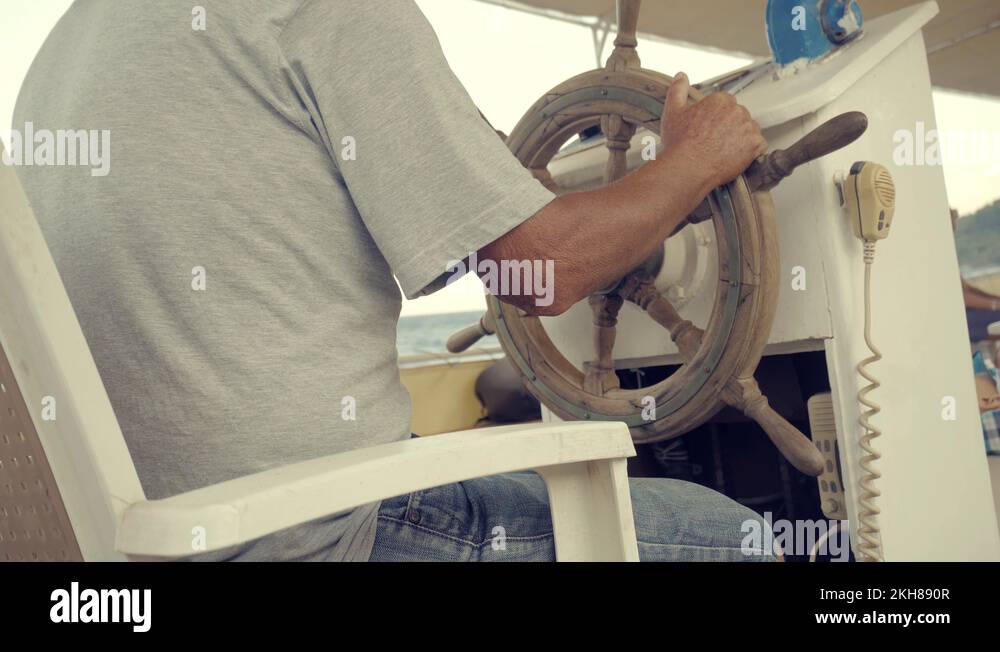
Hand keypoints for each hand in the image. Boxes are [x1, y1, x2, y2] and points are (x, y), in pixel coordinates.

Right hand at [660, 72, 767, 190]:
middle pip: (739, 118)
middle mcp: (737, 110)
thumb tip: (681, 76)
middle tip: (714, 143)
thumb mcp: (672, 112)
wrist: (688, 168)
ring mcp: (748, 127)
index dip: (716, 120)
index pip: (726, 106)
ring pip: (749, 131)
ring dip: (741, 139)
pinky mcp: (755, 145)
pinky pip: (759, 146)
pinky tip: (736, 158)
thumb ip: (678, 90)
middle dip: (730, 128)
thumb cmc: (679, 143)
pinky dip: (751, 152)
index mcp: (721, 100)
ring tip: (724, 152)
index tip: (708, 131)